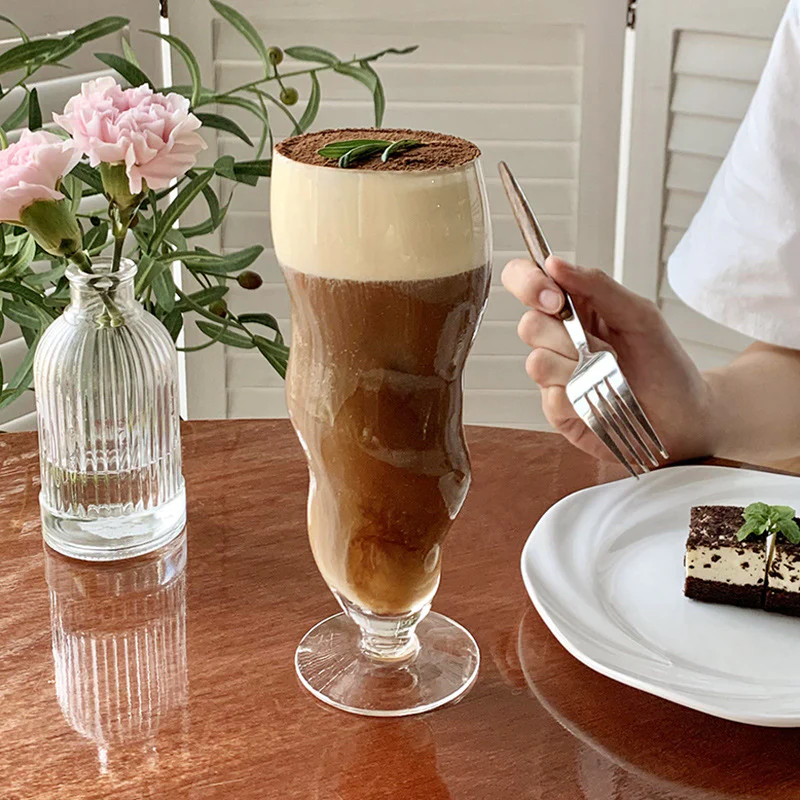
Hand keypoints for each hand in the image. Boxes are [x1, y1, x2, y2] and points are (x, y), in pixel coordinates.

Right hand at [501, 256, 716, 462]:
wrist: (683, 416)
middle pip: (528, 325)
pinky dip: (584, 399)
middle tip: (605, 348)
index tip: (553, 298)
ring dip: (580, 370)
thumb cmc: (664, 363)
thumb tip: (554, 263)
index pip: (526, 281)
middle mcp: (557, 338)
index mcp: (574, 306)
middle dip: (568, 337)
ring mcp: (554, 375)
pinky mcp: (556, 409)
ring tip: (610, 376)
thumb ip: (597, 285)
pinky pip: (552, 400)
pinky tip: (603, 400)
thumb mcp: (639, 314)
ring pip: (538, 364)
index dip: (528, 284)